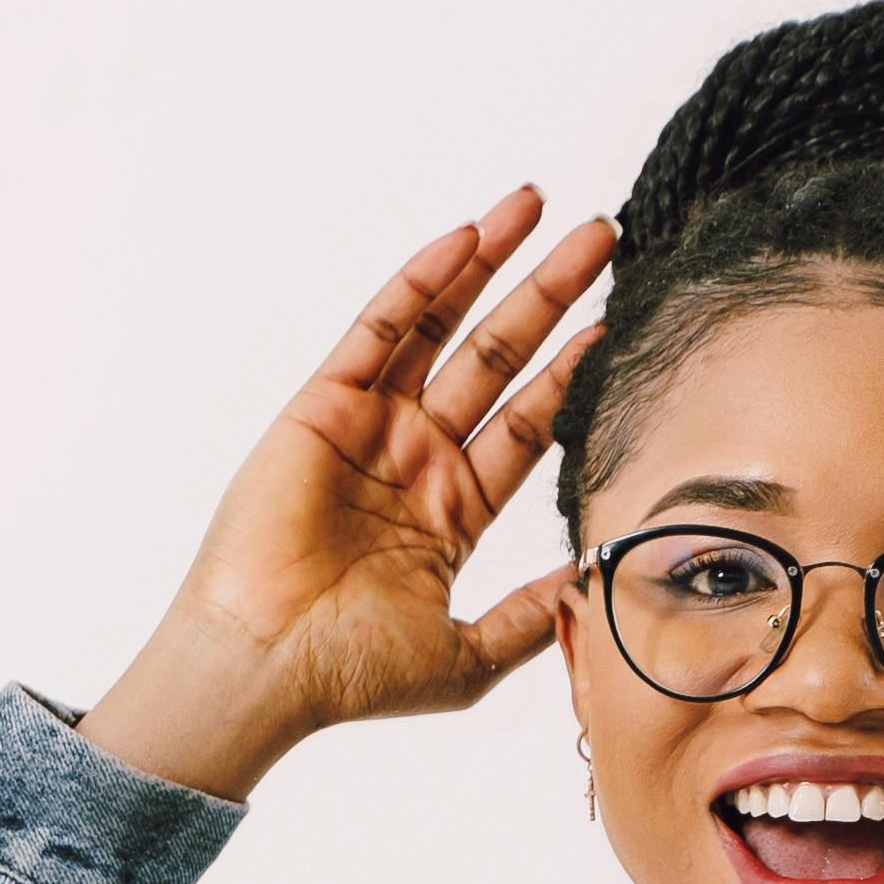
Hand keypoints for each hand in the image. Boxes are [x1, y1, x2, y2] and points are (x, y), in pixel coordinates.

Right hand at [77, 187, 613, 803]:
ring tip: (539, 206)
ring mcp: (369, 429)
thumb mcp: (470, 657)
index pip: (528, 424)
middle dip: (549, 295)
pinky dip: (420, 283)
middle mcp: (414, 460)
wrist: (267, 670)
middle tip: (602, 235)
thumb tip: (598, 582)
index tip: (616, 325)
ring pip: (442, 328)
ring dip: (490, 266)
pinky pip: (379, 330)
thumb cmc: (351, 676)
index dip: (571, 372)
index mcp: (451, 513)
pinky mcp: (323, 409)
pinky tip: (465, 239)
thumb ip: (534, 617)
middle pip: (498, 358)